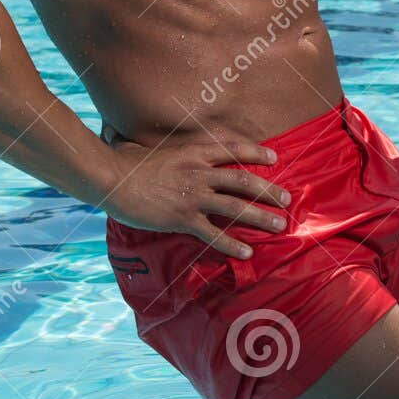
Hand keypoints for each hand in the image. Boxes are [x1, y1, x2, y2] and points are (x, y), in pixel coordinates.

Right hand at [103, 137, 291, 259]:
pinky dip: (232, 244)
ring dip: (260, 216)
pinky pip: (213, 234)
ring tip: (279, 225)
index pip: (233, 150)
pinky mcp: (182, 219)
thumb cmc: (126, 160)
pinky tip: (246, 252)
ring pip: (236, 207)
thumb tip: (166, 146)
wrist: (112, 178)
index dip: (256, 153)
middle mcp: (198, 173)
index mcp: (193, 152)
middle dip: (268, 190)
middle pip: (243, 180)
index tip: (274, 158)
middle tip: (286, 199)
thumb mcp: (153, 146)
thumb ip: (167, 149)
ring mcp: (192, 197)